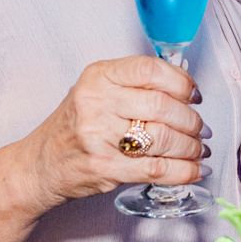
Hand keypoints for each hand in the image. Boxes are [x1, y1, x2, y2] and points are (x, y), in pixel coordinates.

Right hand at [24, 55, 205, 204]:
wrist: (40, 165)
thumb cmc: (74, 127)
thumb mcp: (96, 92)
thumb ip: (134, 85)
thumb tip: (185, 88)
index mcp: (98, 76)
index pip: (150, 70)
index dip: (181, 83)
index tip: (194, 95)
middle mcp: (96, 102)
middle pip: (163, 106)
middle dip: (191, 120)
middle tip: (200, 128)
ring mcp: (99, 137)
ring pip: (164, 138)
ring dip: (191, 147)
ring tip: (198, 150)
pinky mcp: (105, 168)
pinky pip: (157, 169)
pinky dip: (183, 171)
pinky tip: (194, 170)